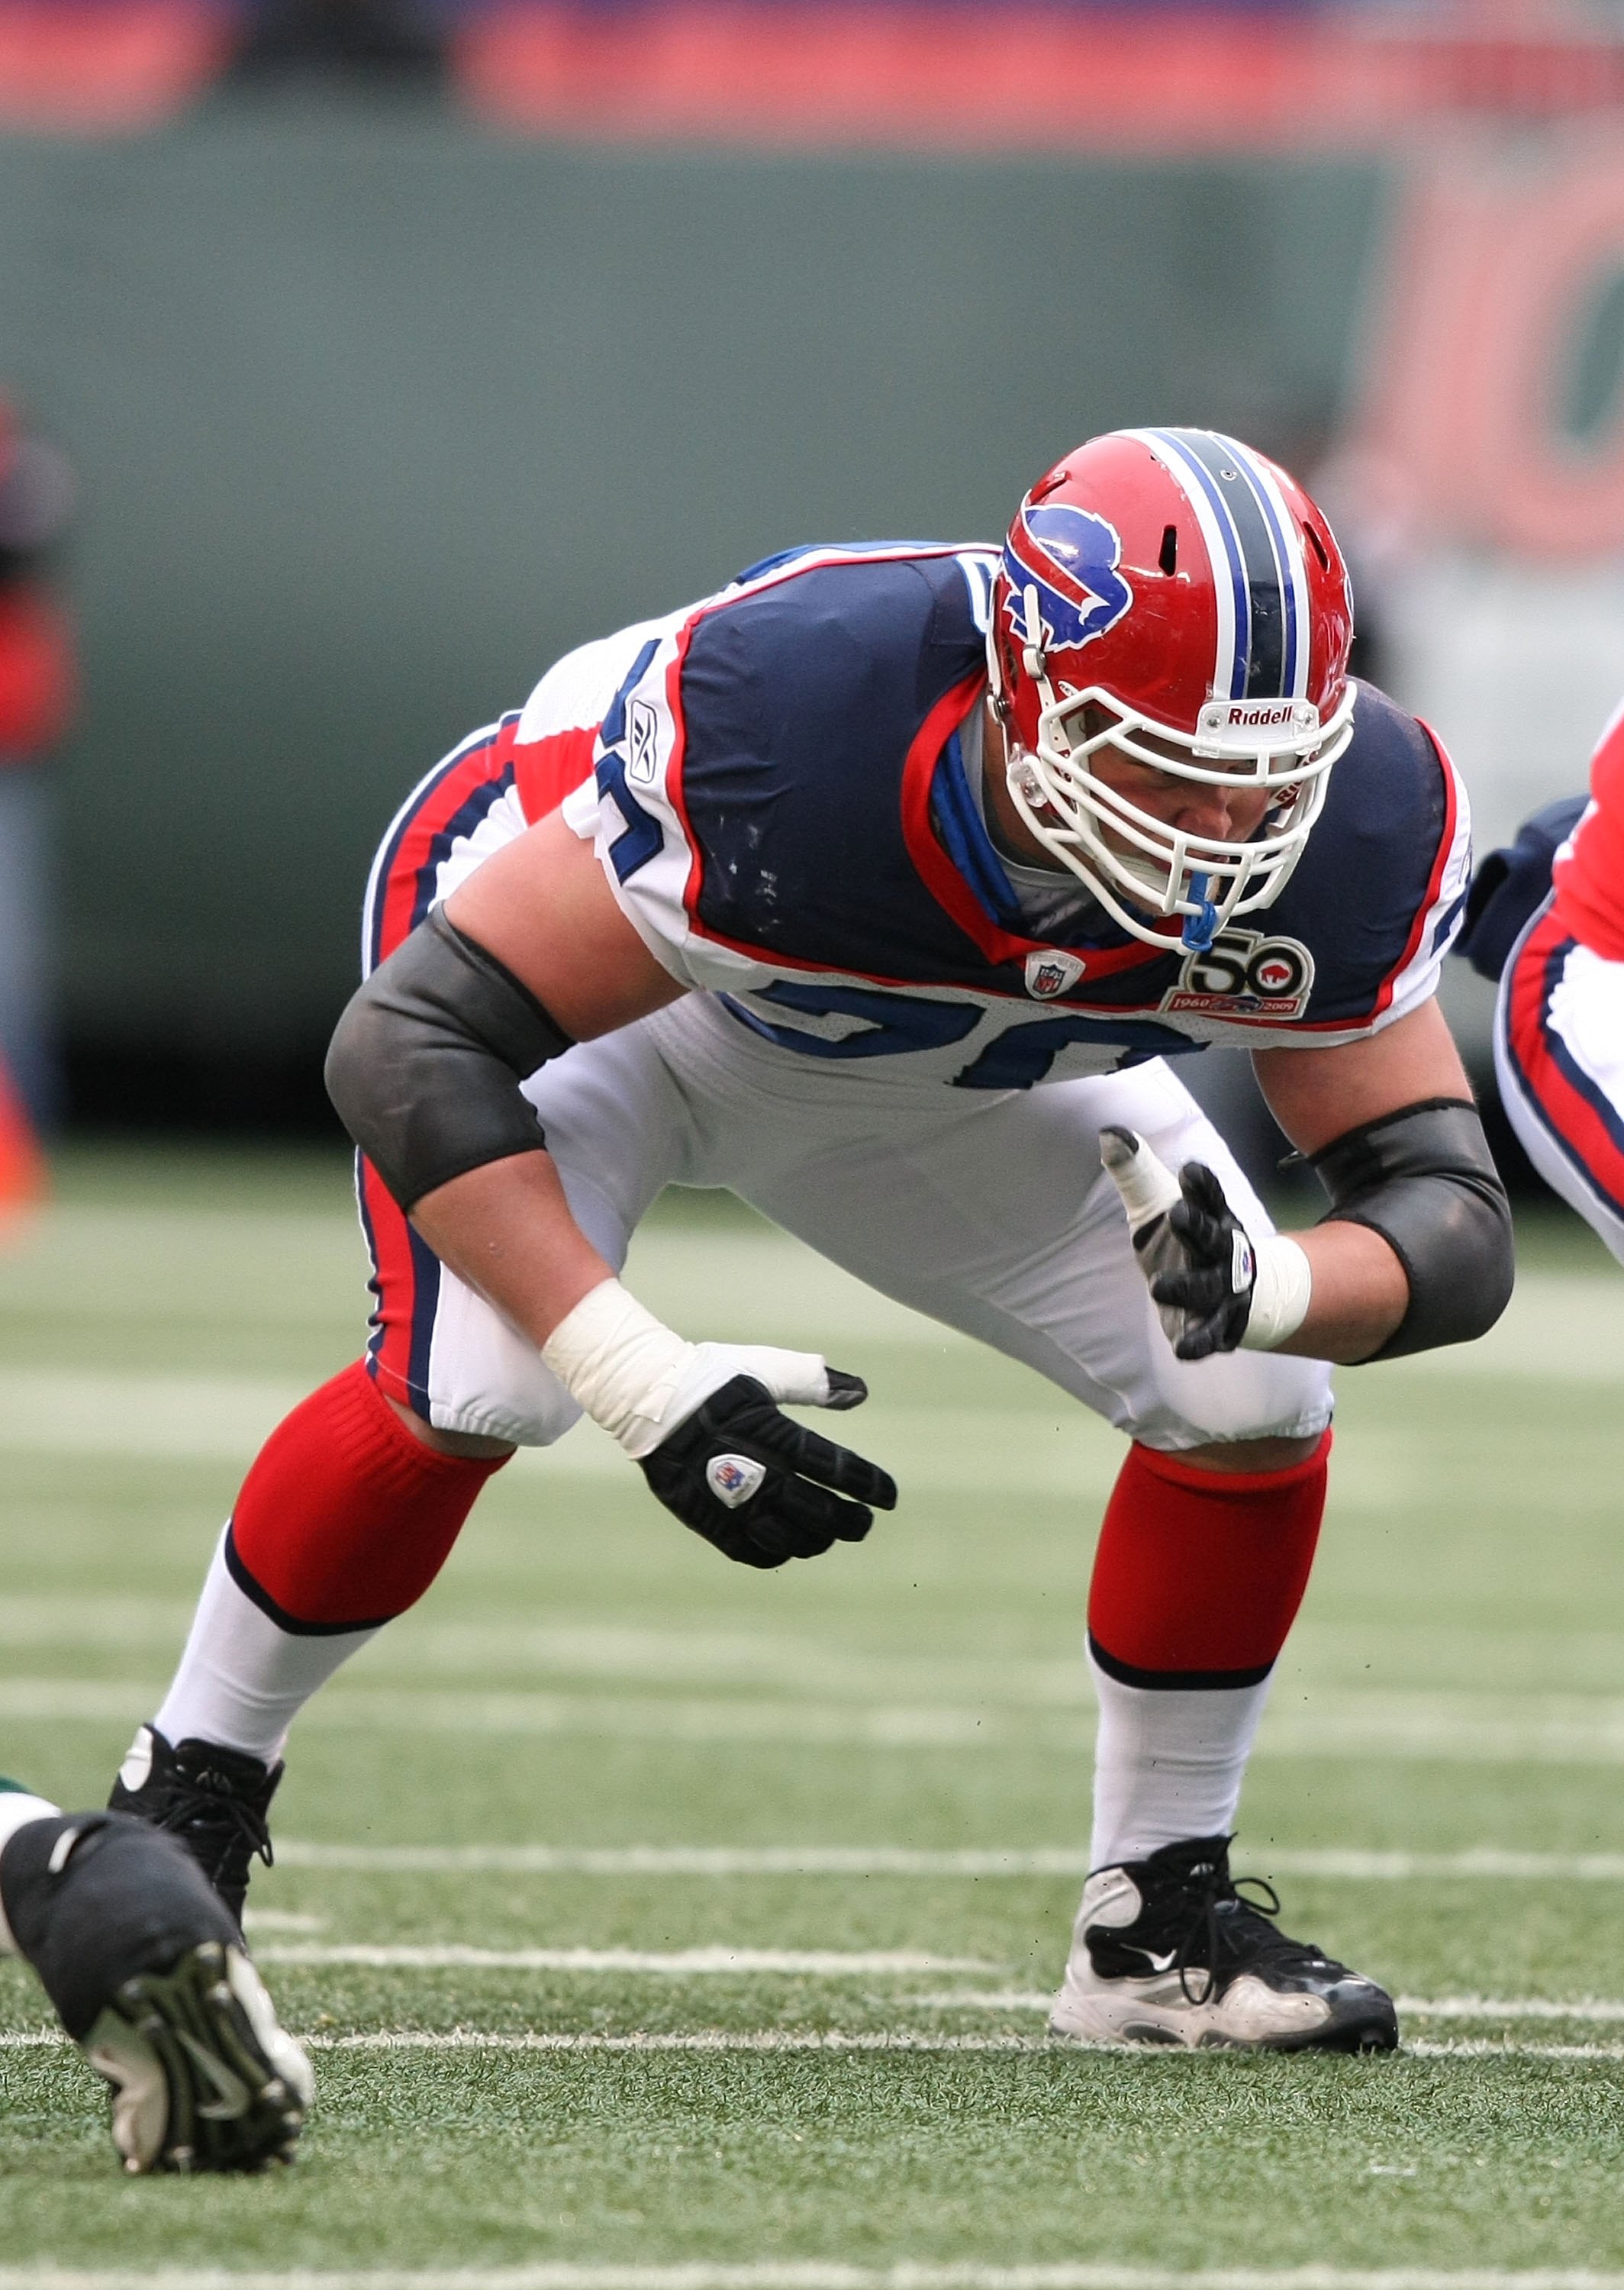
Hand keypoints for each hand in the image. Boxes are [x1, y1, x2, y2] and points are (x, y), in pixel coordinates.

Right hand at [540, 1279, 897, 1564]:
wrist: (649, 1403)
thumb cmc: (712, 1381)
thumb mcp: (766, 1369)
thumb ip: (814, 1381)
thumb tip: (861, 1392)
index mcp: (777, 1435)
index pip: (838, 1468)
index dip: (870, 1486)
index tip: (890, 1497)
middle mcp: (759, 1475)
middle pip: (821, 1513)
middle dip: (851, 1522)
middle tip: (864, 1522)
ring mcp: (733, 1504)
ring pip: (791, 1539)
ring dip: (818, 1540)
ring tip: (828, 1534)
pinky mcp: (710, 1522)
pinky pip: (754, 1553)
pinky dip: (778, 1553)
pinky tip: (789, 1544)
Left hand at [1098, 1127, 1310, 1359]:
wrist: (1235, 1287)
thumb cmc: (1185, 1238)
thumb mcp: (1158, 1202)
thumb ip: (1135, 1171)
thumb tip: (1108, 1132)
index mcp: (1211, 1217)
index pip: (1209, 1196)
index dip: (1201, 1184)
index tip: (1189, 1170)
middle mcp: (1222, 1252)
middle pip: (1211, 1238)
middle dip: (1197, 1227)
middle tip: (1177, 1214)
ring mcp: (1223, 1290)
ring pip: (1207, 1288)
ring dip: (1187, 1287)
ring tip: (1159, 1286)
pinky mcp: (1217, 1325)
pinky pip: (1210, 1336)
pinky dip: (1199, 1342)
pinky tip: (1183, 1349)